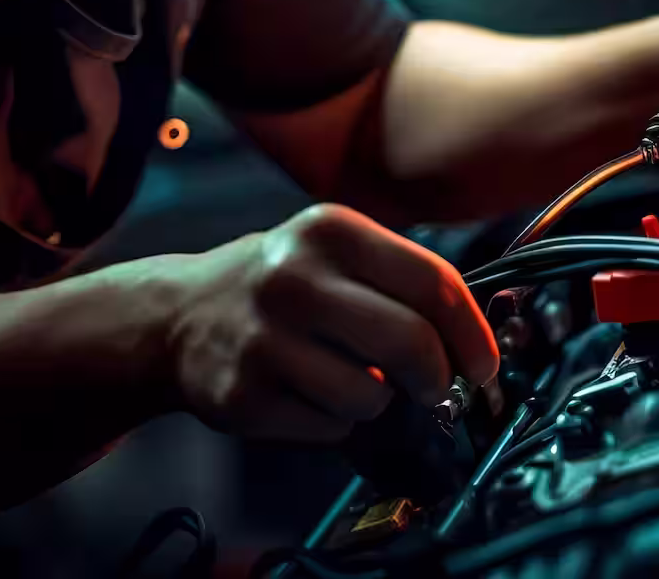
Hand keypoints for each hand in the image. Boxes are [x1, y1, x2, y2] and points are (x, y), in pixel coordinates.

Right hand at [154, 203, 498, 441]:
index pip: (433, 283)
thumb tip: (476, 340)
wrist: (177, 316)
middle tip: (436, 388)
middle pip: (410, 342)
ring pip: (371, 394)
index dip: (472, 333)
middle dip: (438, 378)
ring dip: (377, 400)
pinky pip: (330, 426)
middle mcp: (294, 277)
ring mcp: (265, 338)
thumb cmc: (277, 285)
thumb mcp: (333, 253)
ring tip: (347, 378)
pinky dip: (333, 420)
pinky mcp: (245, 393)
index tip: (482, 363)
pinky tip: (307, 392)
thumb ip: (402, 283)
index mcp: (330, 231)